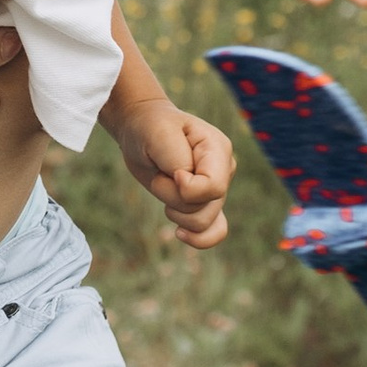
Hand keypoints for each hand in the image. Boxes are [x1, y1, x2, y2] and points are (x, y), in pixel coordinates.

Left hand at [114, 96, 232, 249]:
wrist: (142, 129)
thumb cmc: (150, 128)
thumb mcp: (158, 135)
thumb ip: (177, 160)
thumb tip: (187, 189)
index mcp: (218, 149)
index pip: (213, 186)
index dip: (186, 188)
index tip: (170, 172)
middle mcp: (224, 170)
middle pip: (205, 208)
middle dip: (173, 198)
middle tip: (160, 174)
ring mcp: (217, 188)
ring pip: (204, 223)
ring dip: (175, 211)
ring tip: (164, 186)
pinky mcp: (205, 203)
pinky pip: (214, 232)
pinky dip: (199, 239)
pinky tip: (179, 233)